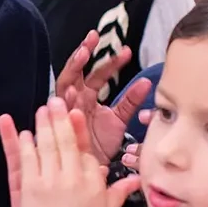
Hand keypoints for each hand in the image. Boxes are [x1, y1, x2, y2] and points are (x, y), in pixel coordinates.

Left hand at [10, 97, 142, 206]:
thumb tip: (136, 181)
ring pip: (47, 145)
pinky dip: (27, 143)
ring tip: (42, 110)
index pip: (86, 149)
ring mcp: (51, 181)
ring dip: (43, 125)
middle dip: (60, 117)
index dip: (79, 129)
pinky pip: (29, 158)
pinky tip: (26, 134)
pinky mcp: (31, 187)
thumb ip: (119, 193)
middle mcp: (74, 179)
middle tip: (56, 101)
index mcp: (93, 184)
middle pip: (66, 140)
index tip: (76, 113)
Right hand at [53, 31, 151, 164]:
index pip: (99, 74)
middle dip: (83, 52)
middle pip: (76, 70)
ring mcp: (66, 108)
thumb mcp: (120, 120)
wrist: (93, 169)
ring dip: (73, 66)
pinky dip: (66, 97)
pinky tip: (72, 89)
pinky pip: (60, 107)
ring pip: (65, 81)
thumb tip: (147, 82)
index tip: (128, 52)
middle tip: (93, 37)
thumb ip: (131, 102)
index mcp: (88, 96)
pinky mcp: (62, 122)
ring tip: (83, 53)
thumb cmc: (102, 145)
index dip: (112, 63)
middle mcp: (75, 99)